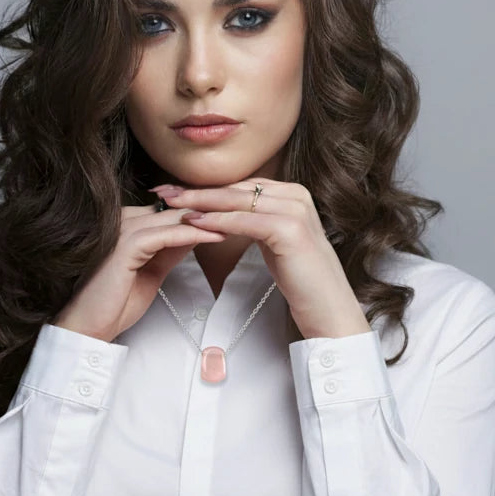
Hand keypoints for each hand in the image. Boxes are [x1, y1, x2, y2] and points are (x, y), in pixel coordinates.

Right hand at [53, 202, 226, 341]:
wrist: (87, 329)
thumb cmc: (115, 303)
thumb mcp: (152, 270)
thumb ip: (169, 249)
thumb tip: (194, 233)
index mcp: (127, 222)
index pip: (171, 208)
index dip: (202, 210)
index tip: (232, 213)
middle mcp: (123, 218)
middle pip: (175, 207)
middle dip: (210, 210)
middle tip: (243, 211)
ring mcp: (122, 229)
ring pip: (173, 218)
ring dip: (207, 219)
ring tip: (235, 221)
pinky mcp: (124, 245)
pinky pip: (165, 234)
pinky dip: (192, 234)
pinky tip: (215, 236)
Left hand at [153, 178, 371, 338]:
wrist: (329, 310)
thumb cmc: (301, 279)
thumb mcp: (275, 241)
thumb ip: (257, 220)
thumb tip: (222, 212)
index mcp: (293, 193)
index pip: (242, 185)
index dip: (208, 188)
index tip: (177, 191)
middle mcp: (297, 194)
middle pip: (237, 189)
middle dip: (197, 191)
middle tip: (164, 192)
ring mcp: (296, 209)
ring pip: (237, 202)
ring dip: (201, 202)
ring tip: (172, 205)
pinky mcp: (290, 229)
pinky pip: (244, 221)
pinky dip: (217, 221)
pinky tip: (195, 222)